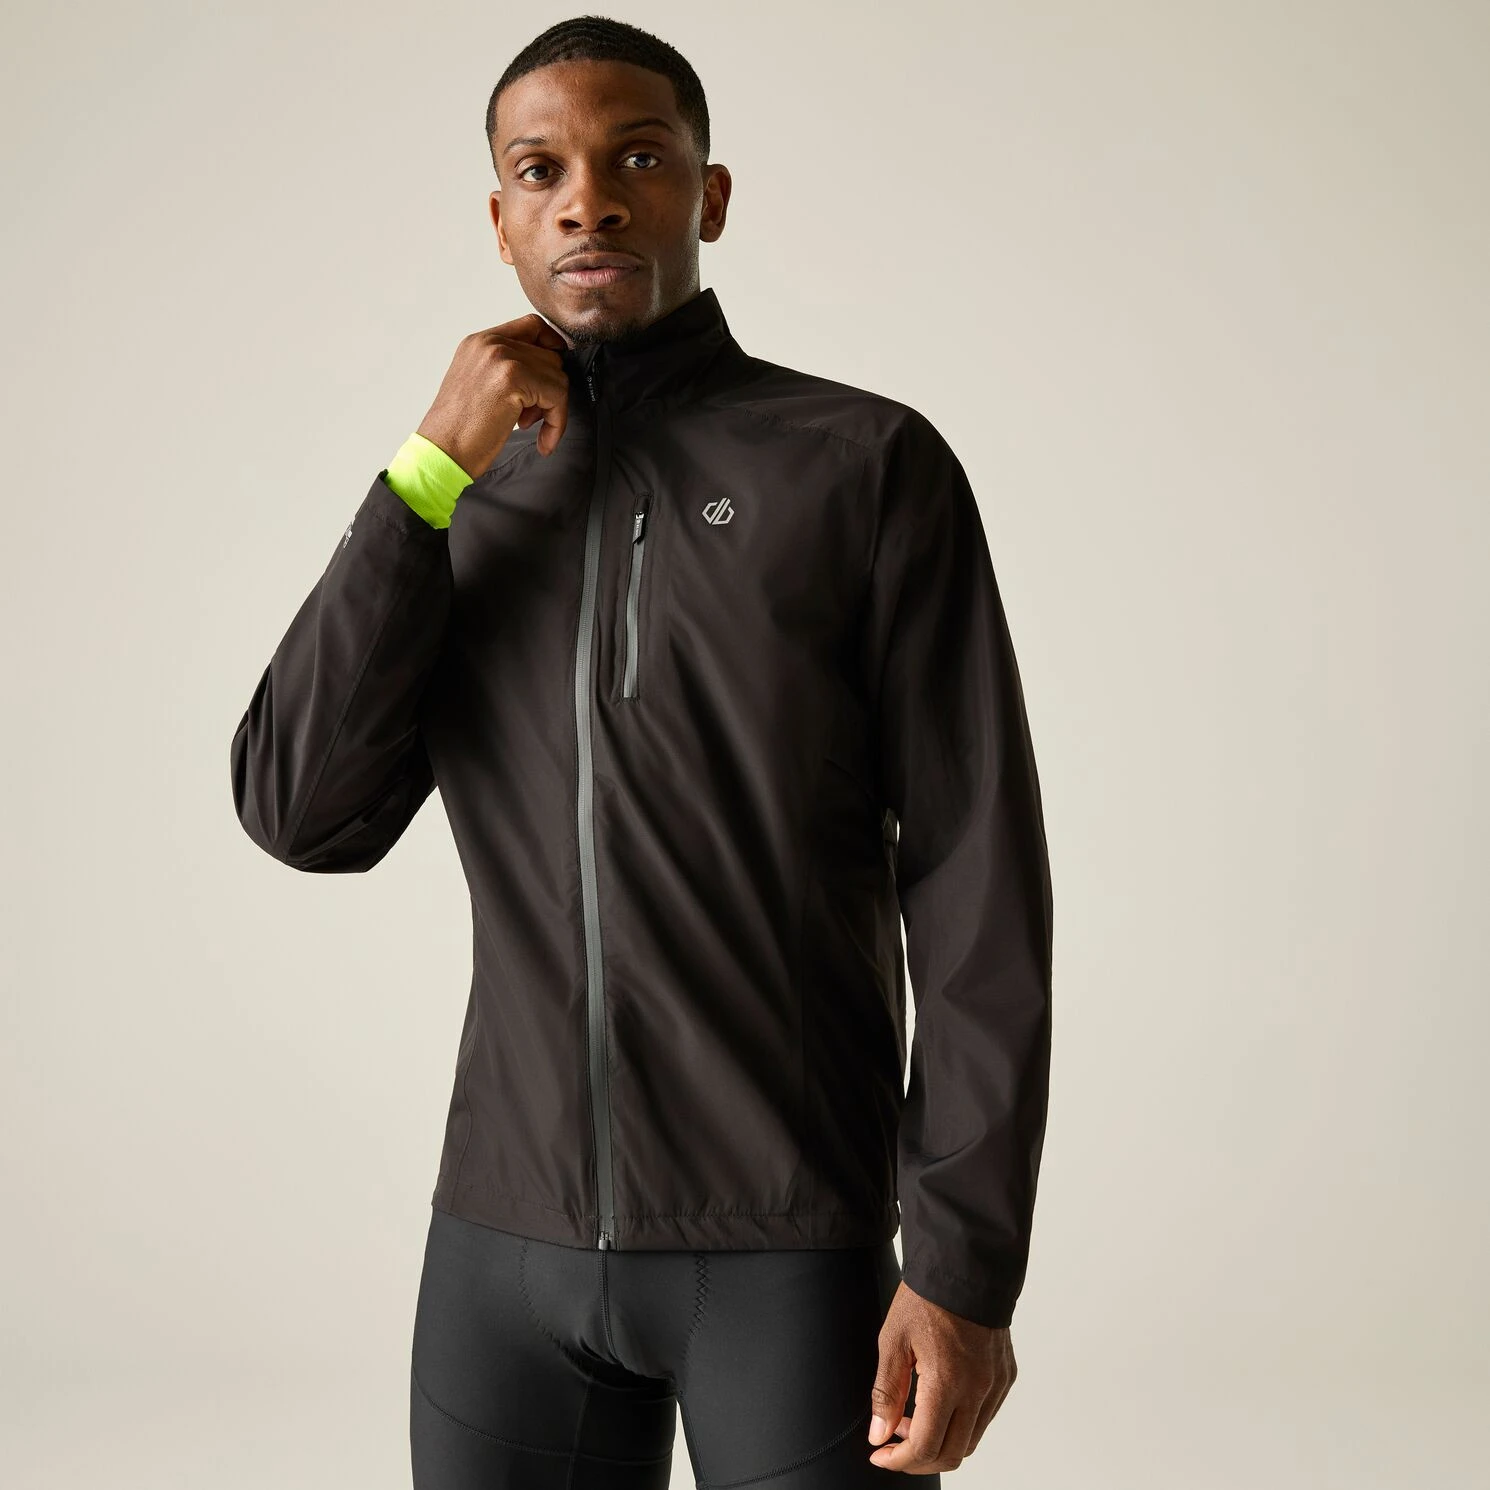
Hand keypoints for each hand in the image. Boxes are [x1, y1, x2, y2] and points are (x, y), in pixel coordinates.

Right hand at [415, 312, 570, 478]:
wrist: (442, 451)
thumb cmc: (459, 430)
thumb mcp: (478, 386)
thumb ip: (505, 370)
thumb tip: (545, 373)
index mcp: (479, 342)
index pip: (532, 326)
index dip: (551, 350)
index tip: (553, 378)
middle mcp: (490, 343)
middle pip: (549, 355)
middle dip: (549, 389)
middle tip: (529, 417)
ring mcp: (502, 357)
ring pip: (557, 376)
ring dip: (553, 408)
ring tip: (528, 426)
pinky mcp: (513, 378)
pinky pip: (558, 395)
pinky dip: (557, 422)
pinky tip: (543, 441)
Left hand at [866, 1280, 1014, 1472]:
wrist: (965, 1264)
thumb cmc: (926, 1297)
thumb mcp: (893, 1340)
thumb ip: (886, 1393)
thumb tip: (879, 1435)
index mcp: (948, 1382)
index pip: (926, 1447)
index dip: (899, 1460)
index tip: (880, 1454)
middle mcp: (978, 1390)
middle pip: (952, 1454)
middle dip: (919, 1459)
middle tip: (893, 1444)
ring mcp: (996, 1385)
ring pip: (971, 1440)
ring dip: (940, 1443)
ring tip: (912, 1420)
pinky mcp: (1005, 1376)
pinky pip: (985, 1417)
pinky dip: (961, 1424)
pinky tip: (938, 1404)